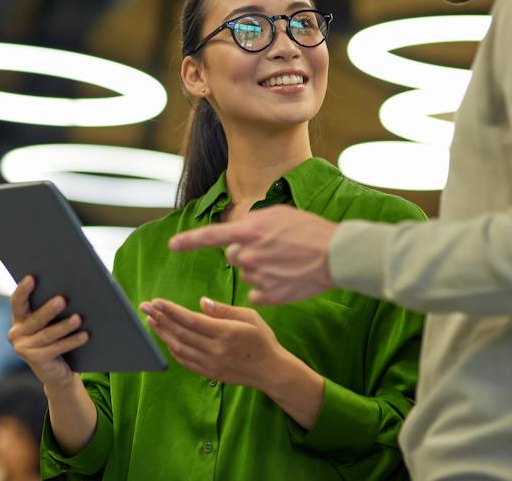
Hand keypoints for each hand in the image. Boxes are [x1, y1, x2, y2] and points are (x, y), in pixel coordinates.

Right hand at [7, 275, 88, 388]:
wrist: (56, 372)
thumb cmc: (55, 338)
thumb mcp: (50, 322)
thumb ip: (52, 307)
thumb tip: (69, 289)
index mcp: (19, 318)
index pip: (17, 301)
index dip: (23, 290)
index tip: (32, 277)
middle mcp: (16, 333)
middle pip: (35, 319)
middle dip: (49, 309)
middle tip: (62, 300)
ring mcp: (24, 348)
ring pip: (47, 334)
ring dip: (64, 326)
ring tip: (78, 318)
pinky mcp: (36, 361)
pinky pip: (56, 348)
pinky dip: (71, 341)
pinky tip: (84, 335)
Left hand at [141, 296, 325, 428]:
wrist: (271, 371)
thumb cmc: (262, 340)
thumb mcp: (249, 317)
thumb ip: (224, 310)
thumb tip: (202, 302)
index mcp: (225, 333)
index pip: (191, 320)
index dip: (171, 310)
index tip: (156, 301)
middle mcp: (215, 350)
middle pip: (180, 333)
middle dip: (160, 318)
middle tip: (145, 306)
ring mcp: (211, 364)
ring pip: (179, 347)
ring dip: (162, 333)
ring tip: (150, 320)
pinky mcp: (209, 373)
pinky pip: (185, 360)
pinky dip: (172, 348)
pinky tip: (166, 337)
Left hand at [168, 205, 336, 304]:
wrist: (337, 255)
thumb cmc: (310, 230)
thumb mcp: (278, 214)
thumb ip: (252, 223)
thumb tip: (238, 230)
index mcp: (248, 232)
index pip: (210, 236)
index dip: (189, 241)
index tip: (173, 245)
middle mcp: (248, 255)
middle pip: (233, 256)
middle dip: (246, 252)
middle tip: (272, 248)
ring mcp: (258, 278)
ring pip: (247, 274)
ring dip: (259, 269)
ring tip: (286, 262)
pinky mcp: (269, 296)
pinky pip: (257, 293)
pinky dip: (268, 288)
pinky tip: (286, 279)